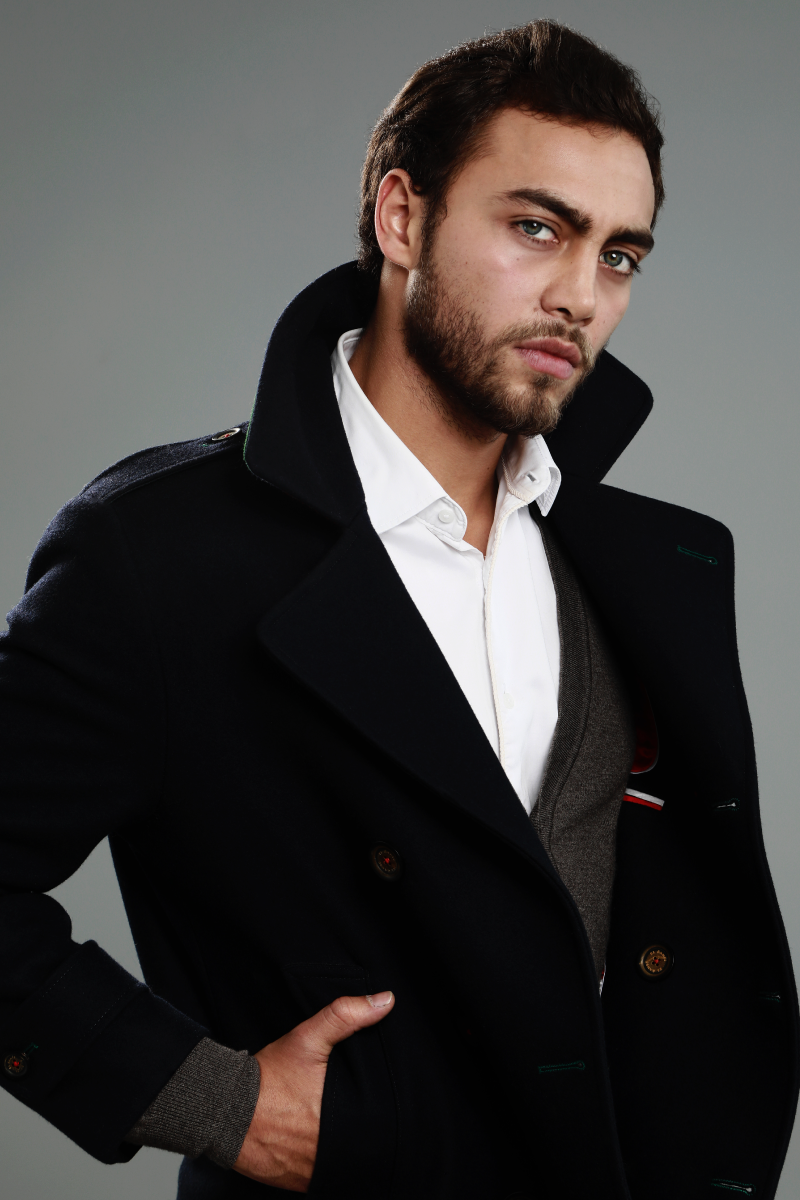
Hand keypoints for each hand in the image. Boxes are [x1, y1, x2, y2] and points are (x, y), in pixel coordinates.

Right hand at [233, 991, 394, 1191]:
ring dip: (344, 1151)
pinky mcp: (296, 1185)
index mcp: (340, 1121)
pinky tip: (318, 1146)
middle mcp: (328, 1153)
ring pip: (344, 1166)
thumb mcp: (307, 1039)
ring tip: (341, 1130)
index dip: (385, 1118)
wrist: (222, 1109)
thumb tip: (387, 1001)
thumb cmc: (268, 1077)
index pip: (379, 1128)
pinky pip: (320, 1179)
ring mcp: (312, 1174)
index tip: (386, 1105)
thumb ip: (346, 1016)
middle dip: (363, 1134)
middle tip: (358, 1115)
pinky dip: (322, 1165)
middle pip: (363, 1148)